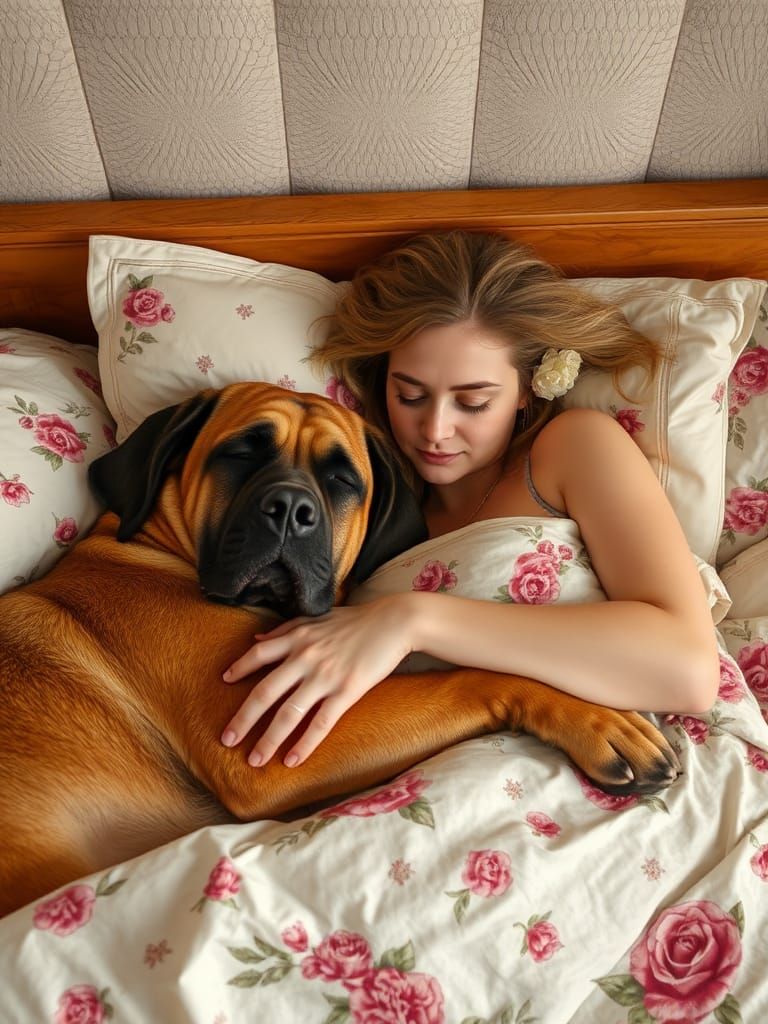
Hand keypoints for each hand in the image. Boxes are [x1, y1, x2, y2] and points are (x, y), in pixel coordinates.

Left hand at [220, 596, 413, 767]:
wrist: (395, 622)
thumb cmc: (356, 621)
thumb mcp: (317, 618)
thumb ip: (286, 629)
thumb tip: (256, 640)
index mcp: (297, 637)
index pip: (259, 655)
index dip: (240, 668)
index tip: (224, 682)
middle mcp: (305, 657)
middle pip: (265, 692)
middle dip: (243, 719)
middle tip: (226, 740)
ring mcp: (325, 676)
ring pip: (289, 713)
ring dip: (269, 740)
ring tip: (254, 760)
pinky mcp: (347, 691)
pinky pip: (320, 723)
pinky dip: (304, 744)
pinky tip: (292, 761)